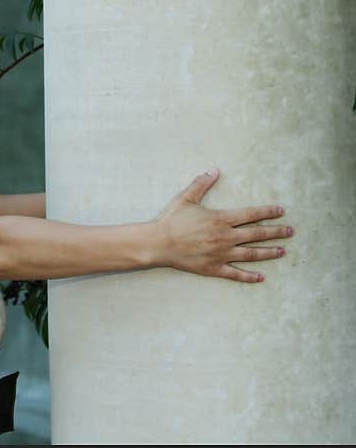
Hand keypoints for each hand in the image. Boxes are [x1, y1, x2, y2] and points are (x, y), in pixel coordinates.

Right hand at [152, 168, 293, 282]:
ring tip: (282, 251)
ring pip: (251, 254)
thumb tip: (214, 170)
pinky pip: (235, 274)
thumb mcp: (186, 198)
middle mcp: (226, 237)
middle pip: (257, 234)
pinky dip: (249, 276)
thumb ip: (201, 184)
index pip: (252, 214)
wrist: (158, 243)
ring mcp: (221, 254)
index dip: (268, 212)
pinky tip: (260, 277)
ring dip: (269, 252)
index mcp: (221, 219)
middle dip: (276, 232)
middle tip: (290, 231)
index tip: (281, 211)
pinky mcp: (214, 268)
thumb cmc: (171, 220)